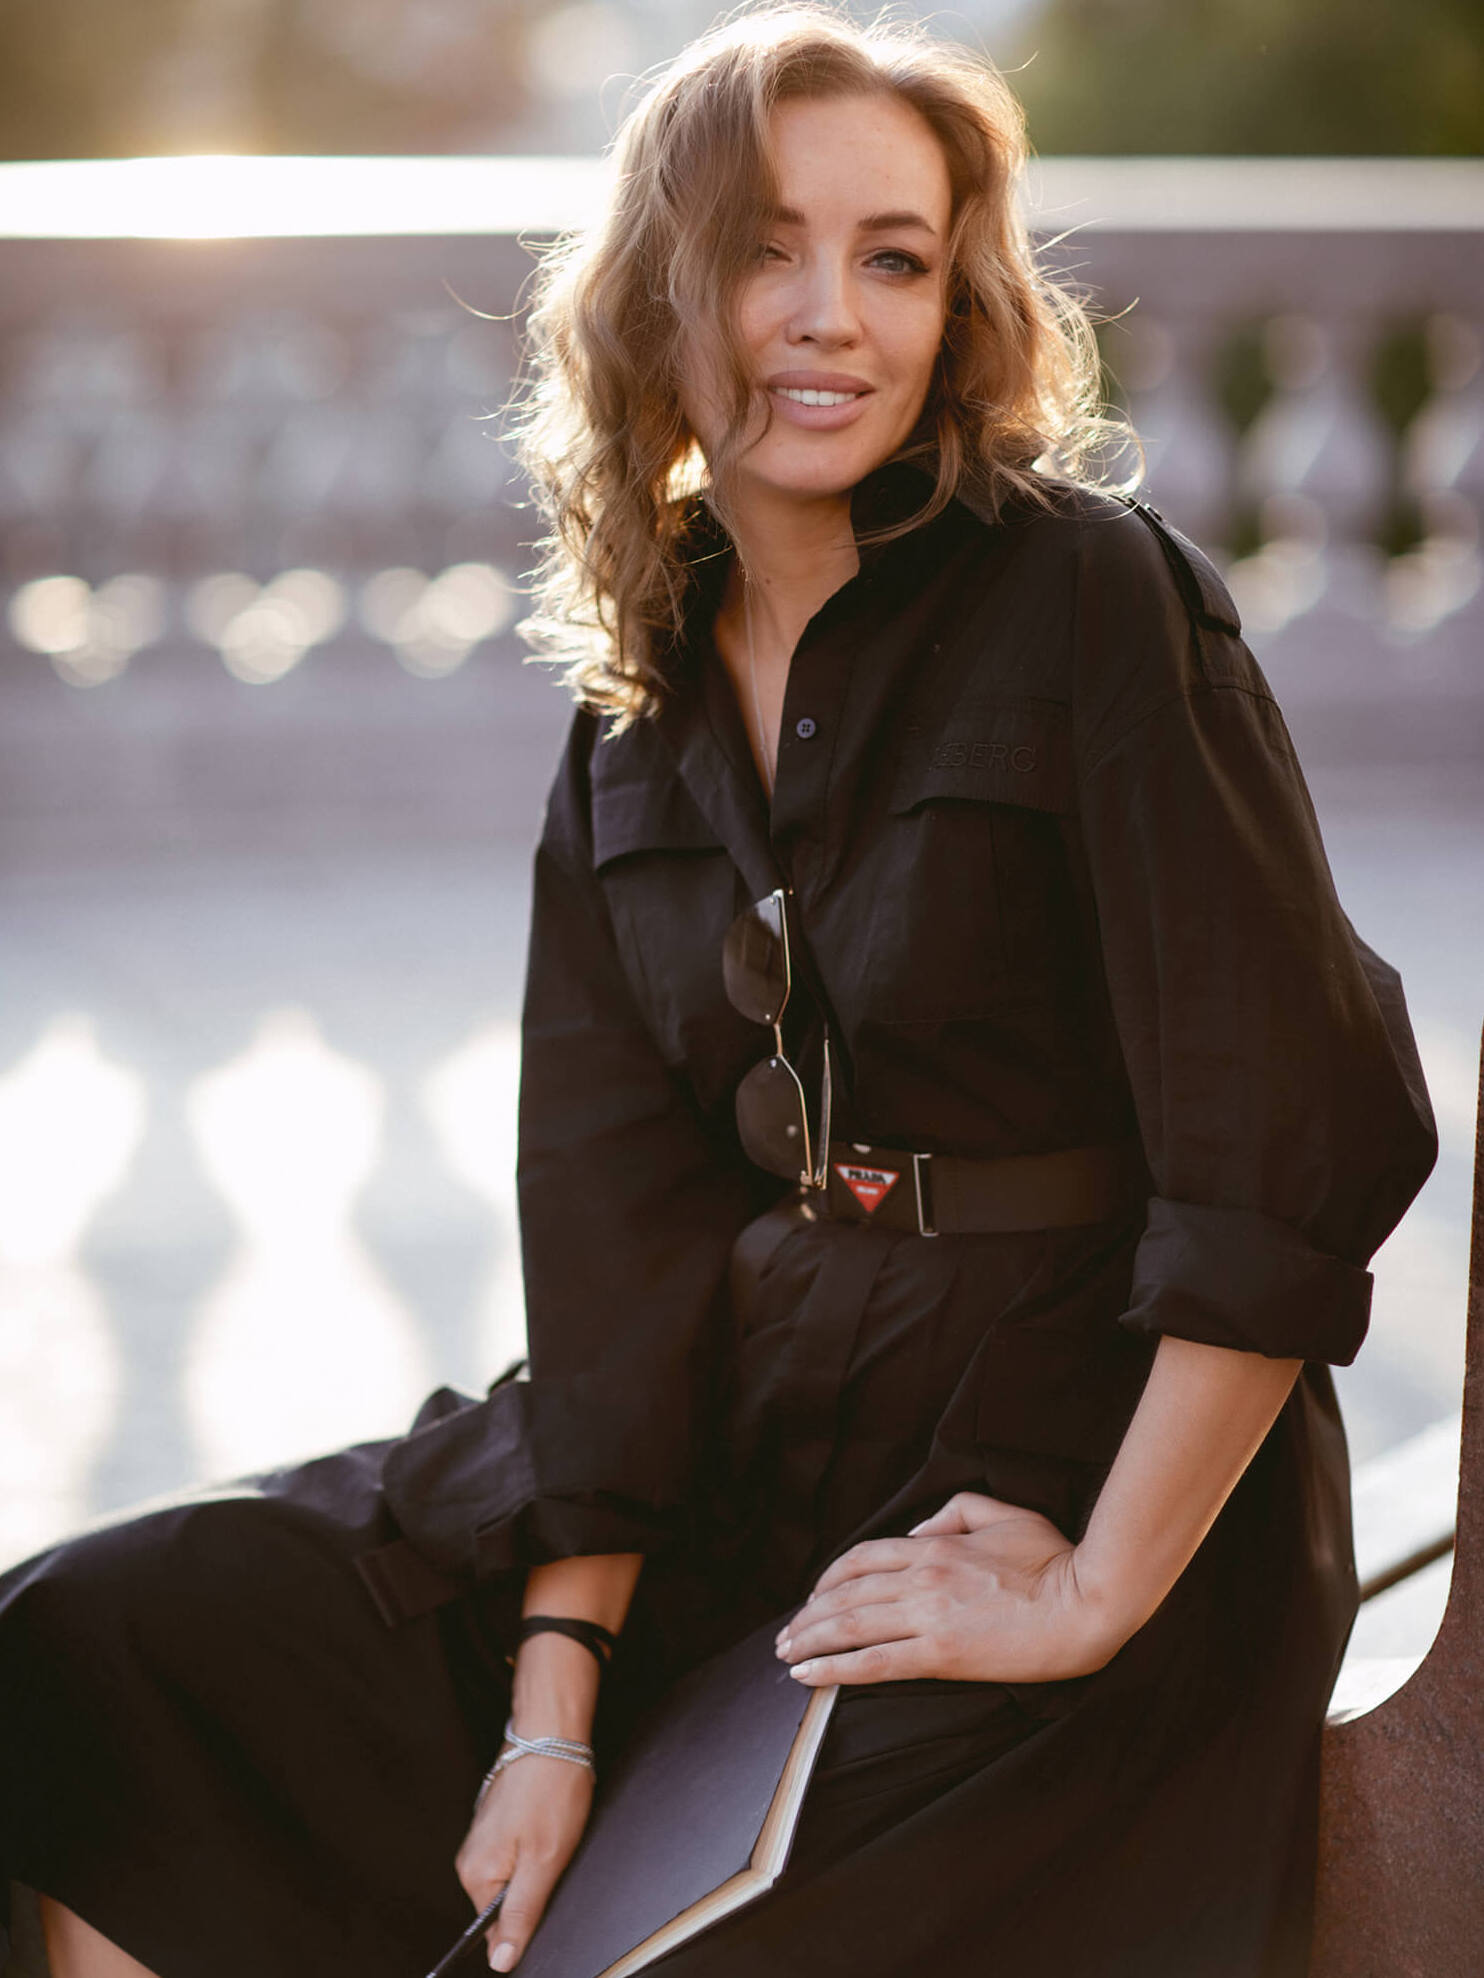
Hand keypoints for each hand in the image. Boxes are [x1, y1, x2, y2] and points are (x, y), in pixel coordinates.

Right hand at [455, 1749, 594, 1970]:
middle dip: (536, 1889)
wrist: (552, 1731)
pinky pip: (519, 1850)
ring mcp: (485, 1835)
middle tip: (554, 1857)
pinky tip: (552, 1821)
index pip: (495, 1931)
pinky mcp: (499, 1819)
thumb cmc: (550, 1787)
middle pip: (507, 1902)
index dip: (526, 1925)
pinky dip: (539, 1843)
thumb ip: (520, 1915)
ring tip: (554, 1834)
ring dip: (539, 1864)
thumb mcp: (543, 1862)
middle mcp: (472, 1857)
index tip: (546, 1897)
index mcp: (476, 1874)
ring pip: (516, 1875)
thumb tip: (500, 1960)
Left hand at [774, 1491, 1130, 1687]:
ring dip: (810, 1639)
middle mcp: (922, 1577)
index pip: (863, 1558)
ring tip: (786, 1654)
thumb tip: (918, 1529)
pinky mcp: (942, 1654)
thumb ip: (956, 1512)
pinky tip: (808, 1676)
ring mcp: (929, 1615)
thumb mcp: (1006, 1514)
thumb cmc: (1055, 1559)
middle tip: (786, 1633)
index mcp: (936, 1545)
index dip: (830, 1578)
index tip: (814, 1596)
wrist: (1086, 1603)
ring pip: (850, 1625)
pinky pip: (874, 1662)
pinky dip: (833, 1668)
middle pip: (846, 1593)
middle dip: (809, 1614)